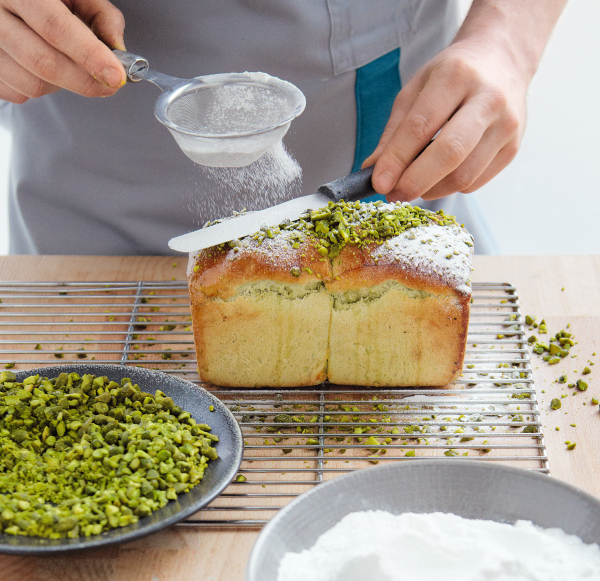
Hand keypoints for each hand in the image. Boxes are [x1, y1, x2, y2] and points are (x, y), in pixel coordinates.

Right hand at [0, 0, 125, 103]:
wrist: (8, 2)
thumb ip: (101, 16)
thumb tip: (118, 51)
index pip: (56, 27)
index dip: (90, 55)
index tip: (115, 75)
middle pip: (44, 62)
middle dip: (85, 82)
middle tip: (109, 84)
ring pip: (32, 84)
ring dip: (62, 86)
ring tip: (69, 65)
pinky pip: (19, 94)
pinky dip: (41, 89)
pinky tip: (44, 69)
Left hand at [363, 0, 566, 201]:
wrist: (503, 59)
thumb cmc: (451, 76)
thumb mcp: (415, 90)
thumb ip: (393, 132)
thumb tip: (372, 170)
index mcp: (456, 76)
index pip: (420, 126)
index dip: (396, 159)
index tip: (379, 183)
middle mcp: (487, 99)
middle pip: (448, 153)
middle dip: (415, 182)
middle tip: (393, 194)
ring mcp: (506, 125)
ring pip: (463, 176)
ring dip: (431, 189)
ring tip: (414, 184)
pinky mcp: (513, 147)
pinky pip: (475, 182)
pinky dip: (450, 187)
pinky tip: (439, 176)